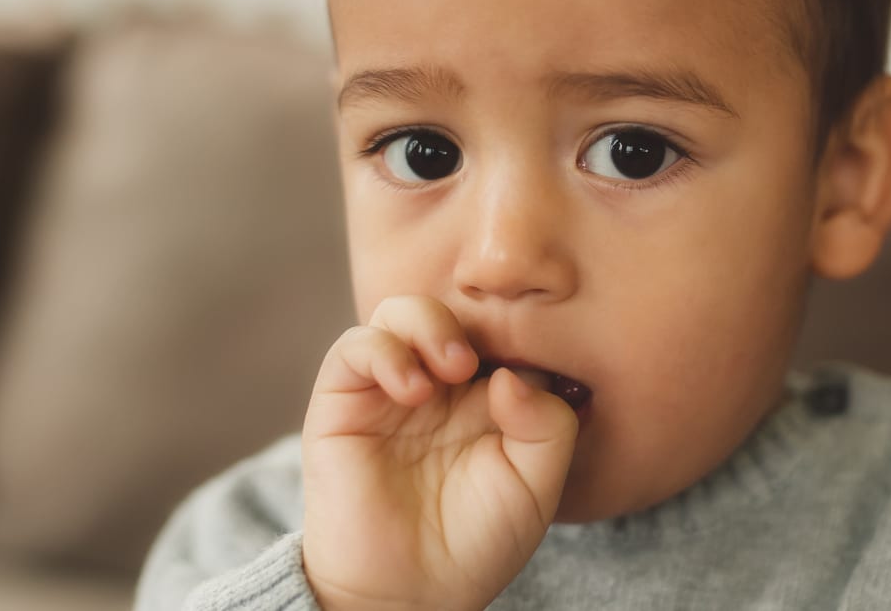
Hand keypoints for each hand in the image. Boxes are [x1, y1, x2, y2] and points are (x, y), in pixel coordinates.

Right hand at [300, 295, 578, 610]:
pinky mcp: (342, 403)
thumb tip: (511, 375)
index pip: (504, 331)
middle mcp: (438, 384)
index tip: (541, 362)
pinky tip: (410, 391)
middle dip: (473, 320)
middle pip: (454, 309)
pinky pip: (354, 347)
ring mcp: (389, 389)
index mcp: (488, 395)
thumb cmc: (475, 542)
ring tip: (450, 369)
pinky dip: (382, 352)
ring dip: (427, 325)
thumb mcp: (537, 485)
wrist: (409, 594)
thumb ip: (548, 425)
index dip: (521, 332)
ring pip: (400, 313)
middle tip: (481, 362)